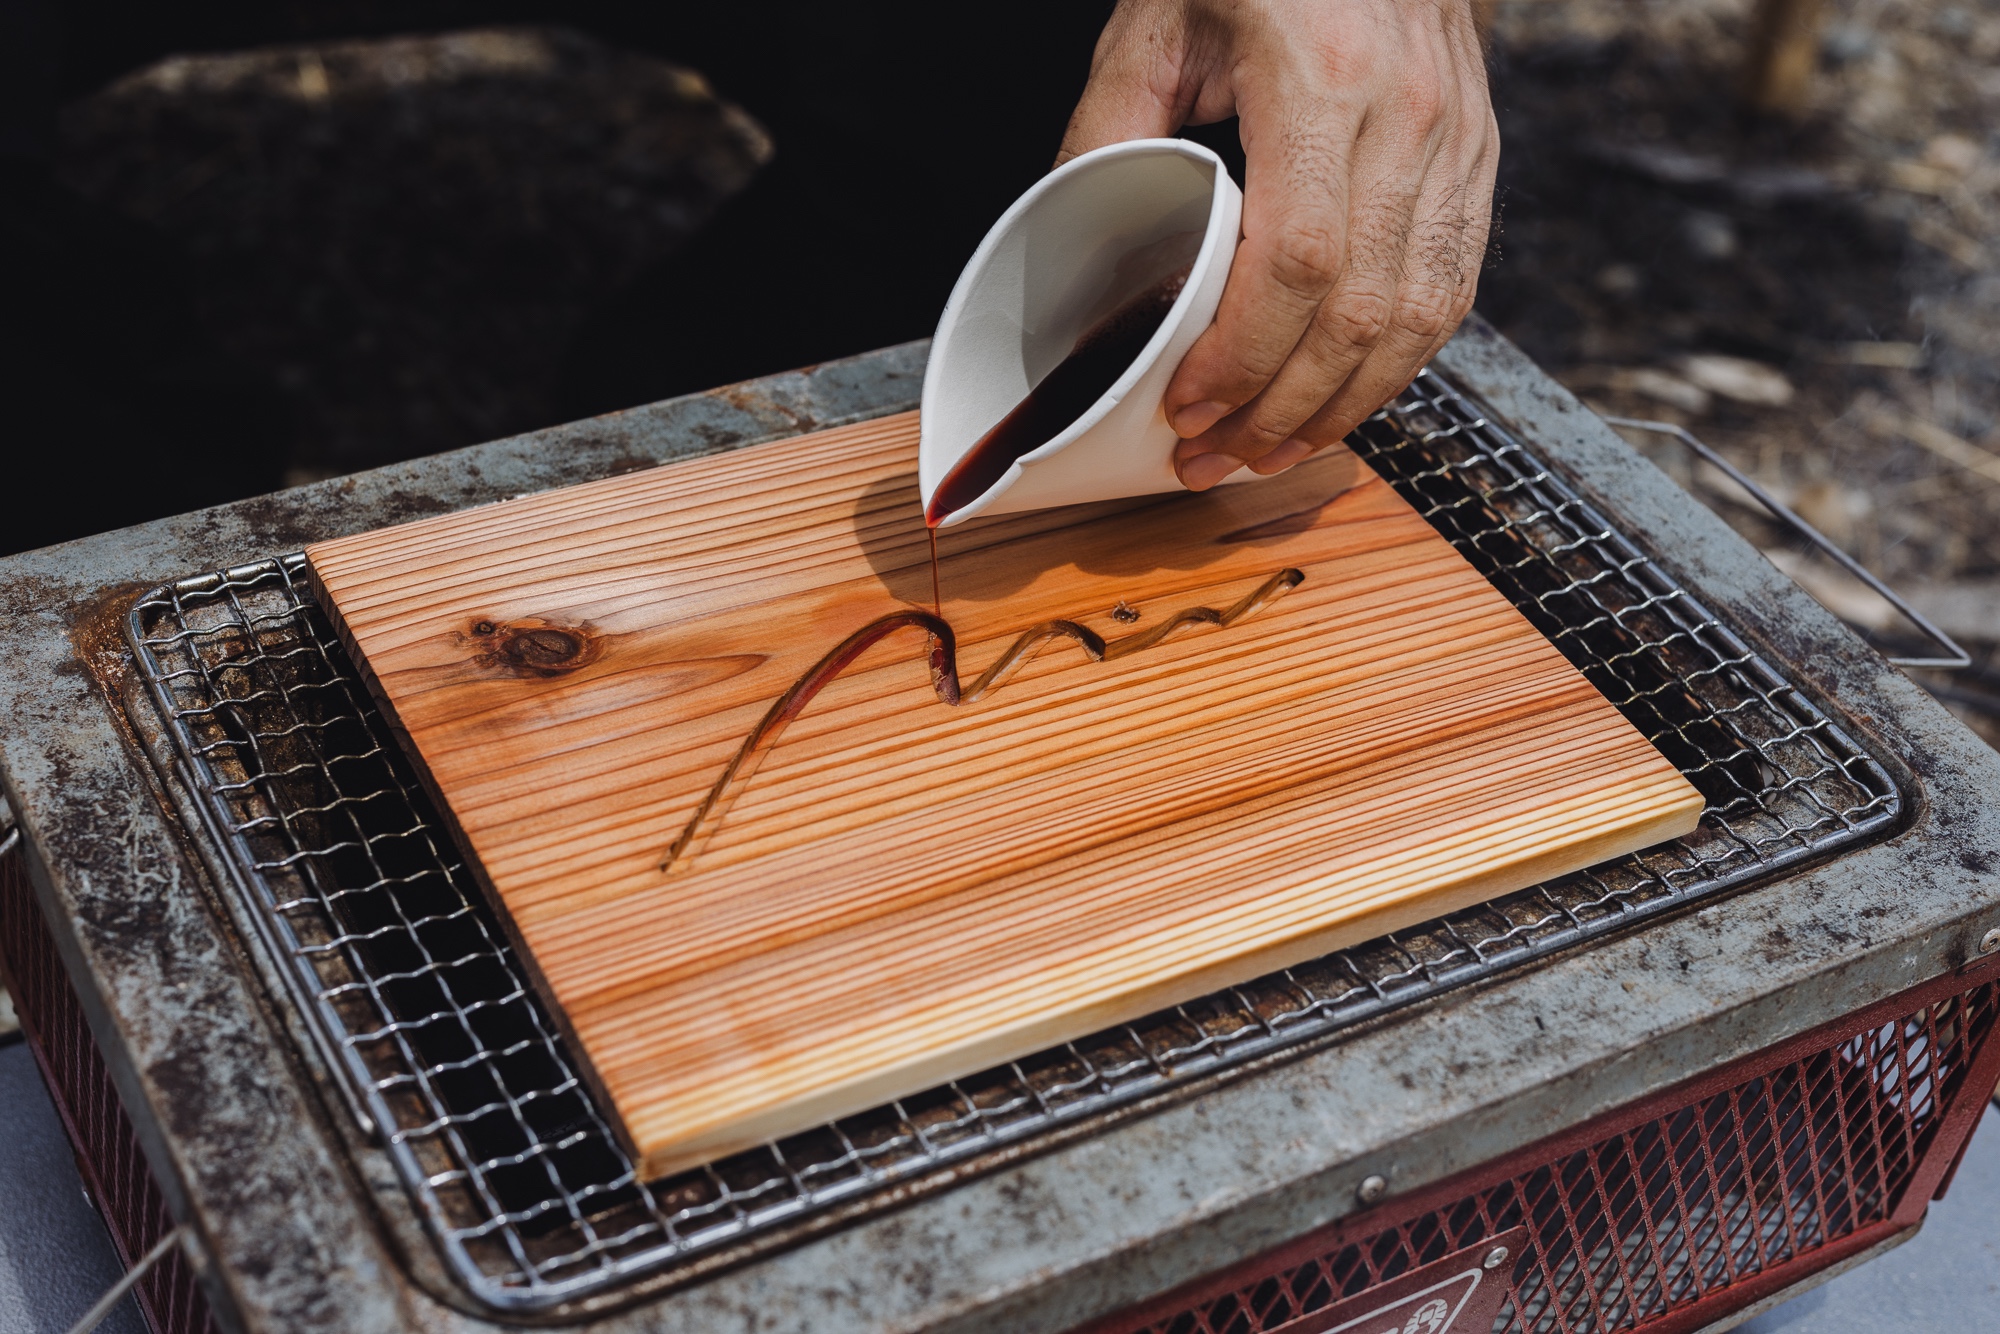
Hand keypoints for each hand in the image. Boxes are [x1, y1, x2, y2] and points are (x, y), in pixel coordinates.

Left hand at [1058, 0, 1497, 488]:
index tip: (1189, 404)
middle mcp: (1408, 115)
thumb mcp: (1155, 22)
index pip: (1298, 260)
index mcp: (1323, 78)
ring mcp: (1457, 140)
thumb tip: (1077, 239)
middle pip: (1359, 311)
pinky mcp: (1478, 158)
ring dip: (1342, 405)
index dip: (1243, 356)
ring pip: (1417, 317)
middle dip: (1281, 408)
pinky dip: (1397, 362)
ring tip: (1273, 450)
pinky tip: (1342, 399)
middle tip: (1215, 455)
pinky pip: (1450, 289)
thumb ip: (1110, 125)